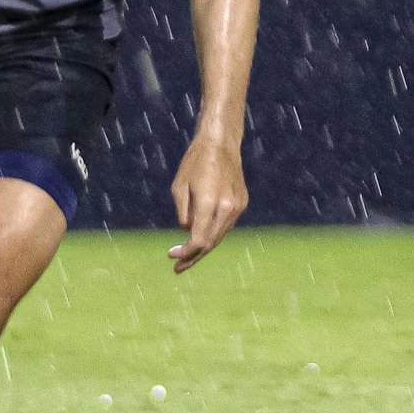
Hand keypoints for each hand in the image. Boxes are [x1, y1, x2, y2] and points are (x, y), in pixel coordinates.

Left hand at [167, 134, 246, 273]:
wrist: (220, 144)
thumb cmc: (195, 162)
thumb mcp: (179, 186)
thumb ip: (183, 212)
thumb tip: (188, 231)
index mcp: (210, 202)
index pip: (199, 239)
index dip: (185, 252)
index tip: (171, 256)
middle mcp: (227, 207)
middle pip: (211, 242)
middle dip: (193, 257)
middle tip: (178, 268)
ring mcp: (237, 206)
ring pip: (220, 236)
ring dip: (204, 249)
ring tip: (188, 259)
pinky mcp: (242, 203)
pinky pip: (226, 225)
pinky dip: (214, 234)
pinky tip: (201, 240)